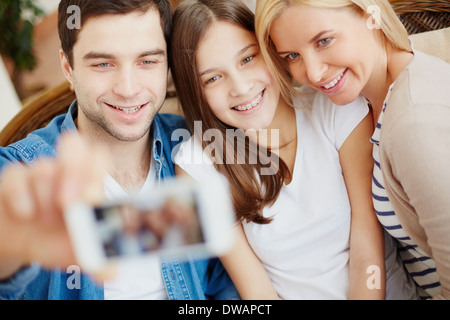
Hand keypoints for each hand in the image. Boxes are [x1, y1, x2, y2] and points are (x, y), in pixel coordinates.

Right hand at [0, 133, 109, 278]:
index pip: (98, 157)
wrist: (21, 244)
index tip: (90, 198)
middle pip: (73, 143)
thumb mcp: (77, 252)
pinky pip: (16, 175)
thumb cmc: (56, 240)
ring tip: (45, 221)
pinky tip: (26, 214)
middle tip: (67, 203)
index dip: (96, 170)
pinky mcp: (13, 180)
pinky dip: (21, 197)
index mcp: (87, 183)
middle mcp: (64, 172)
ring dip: (46, 197)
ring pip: (44, 167)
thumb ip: (97, 260)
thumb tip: (113, 271)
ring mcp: (38, 173)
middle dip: (73, 171)